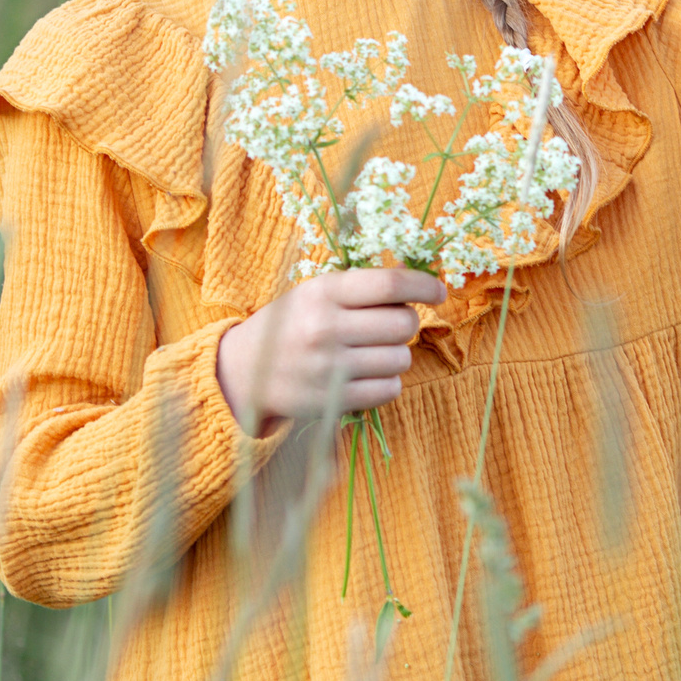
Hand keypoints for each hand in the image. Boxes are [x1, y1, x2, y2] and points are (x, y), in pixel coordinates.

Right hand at [214, 267, 443, 433]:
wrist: (242, 372)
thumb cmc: (290, 324)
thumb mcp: (316, 292)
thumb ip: (361, 287)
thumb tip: (414, 279)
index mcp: (324, 292)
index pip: (390, 285)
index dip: (423, 286)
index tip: (438, 291)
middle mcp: (326, 328)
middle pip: (403, 324)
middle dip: (406, 323)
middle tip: (391, 324)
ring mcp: (329, 368)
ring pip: (400, 359)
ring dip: (396, 354)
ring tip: (373, 351)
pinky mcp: (332, 401)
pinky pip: (389, 390)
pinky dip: (387, 382)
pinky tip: (368, 374)